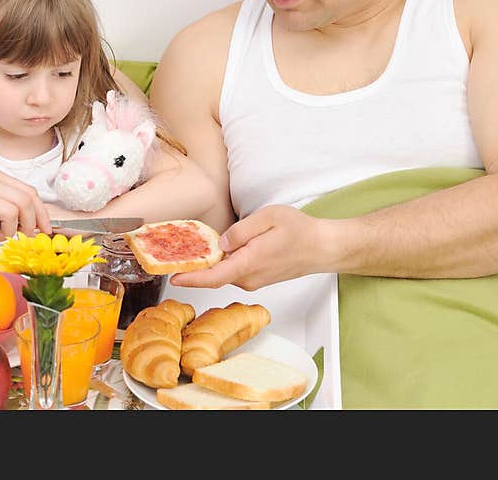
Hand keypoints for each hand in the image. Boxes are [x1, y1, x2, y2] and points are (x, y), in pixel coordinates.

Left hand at [170, 205, 332, 290]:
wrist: (324, 248)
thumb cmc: (300, 231)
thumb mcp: (268, 218)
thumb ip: (241, 231)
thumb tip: (220, 244)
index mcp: (249, 263)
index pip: (213, 277)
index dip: (191, 279)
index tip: (173, 277)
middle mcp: (249, 278)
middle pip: (214, 274)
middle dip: (194, 266)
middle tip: (175, 251)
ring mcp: (254, 280)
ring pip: (224, 271)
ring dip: (209, 263)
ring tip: (194, 246)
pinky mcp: (257, 277)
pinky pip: (234, 271)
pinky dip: (223, 262)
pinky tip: (219, 250)